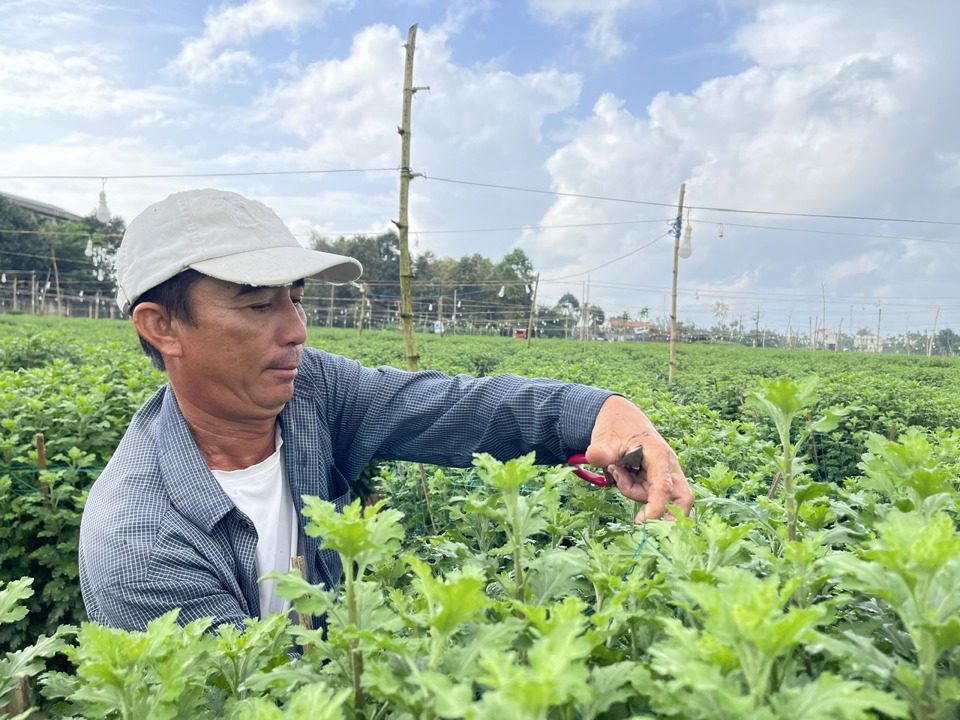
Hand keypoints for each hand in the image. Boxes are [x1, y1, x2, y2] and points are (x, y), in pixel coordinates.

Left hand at [584, 395, 692, 521]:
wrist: (619, 418)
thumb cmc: (616, 427)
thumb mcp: (605, 437)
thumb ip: (602, 450)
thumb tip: (594, 456)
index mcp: (658, 454)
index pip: (664, 486)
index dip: (656, 507)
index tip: (641, 522)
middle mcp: (667, 466)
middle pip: (681, 497)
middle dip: (672, 517)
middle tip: (650, 530)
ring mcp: (664, 473)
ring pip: (656, 497)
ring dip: (633, 492)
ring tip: (616, 470)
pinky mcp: (656, 479)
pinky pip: (648, 494)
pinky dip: (633, 490)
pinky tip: (622, 475)